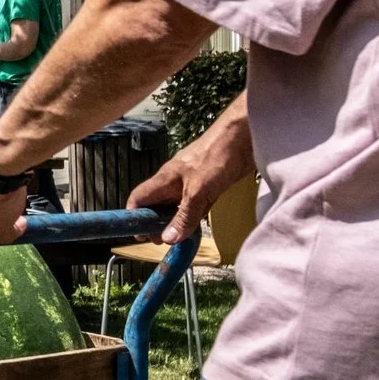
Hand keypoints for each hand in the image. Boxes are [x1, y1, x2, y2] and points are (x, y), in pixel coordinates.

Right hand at [127, 94, 254, 243]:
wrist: (244, 138)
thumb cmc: (217, 156)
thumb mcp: (198, 192)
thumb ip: (184, 216)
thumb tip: (167, 238)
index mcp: (164, 180)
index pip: (138, 199)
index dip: (135, 216)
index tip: (141, 235)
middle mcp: (174, 181)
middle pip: (155, 205)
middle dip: (155, 223)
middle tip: (163, 241)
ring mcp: (191, 182)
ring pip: (175, 205)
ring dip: (175, 221)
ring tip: (179, 238)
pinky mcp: (207, 184)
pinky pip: (193, 204)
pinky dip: (192, 216)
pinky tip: (198, 225)